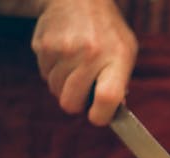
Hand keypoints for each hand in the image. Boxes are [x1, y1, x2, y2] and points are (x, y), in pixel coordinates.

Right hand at [31, 0, 137, 124]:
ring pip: (56, 91)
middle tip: (85, 93)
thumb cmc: (108, 30)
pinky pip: (45, 76)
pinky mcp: (43, 46)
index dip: (101, 115)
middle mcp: (89, 54)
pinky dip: (54, 73)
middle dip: (77, 104)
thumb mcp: (126, 52)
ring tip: (77, 67)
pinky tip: (65, 56)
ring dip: (65, 87)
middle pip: (72, 102)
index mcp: (116, 58)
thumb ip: (121, 82)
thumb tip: (113, 111)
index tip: (99, 116)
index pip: (107, 97)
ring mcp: (63, 50)